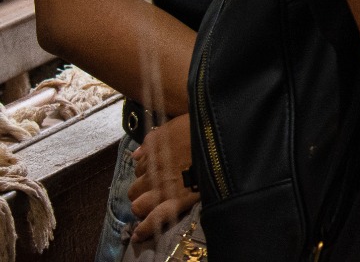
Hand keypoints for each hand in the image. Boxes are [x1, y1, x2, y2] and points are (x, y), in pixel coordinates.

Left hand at [128, 113, 199, 241]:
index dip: (146, 169)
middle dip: (141, 189)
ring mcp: (164, 188)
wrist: (222, 138)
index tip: (157, 169)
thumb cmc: (202, 127)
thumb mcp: (175, 125)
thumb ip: (153, 139)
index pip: (139, 167)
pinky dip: (145, 229)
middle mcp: (154, 172)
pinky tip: (139, 235)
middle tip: (155, 189)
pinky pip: (155, 219)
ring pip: (138, 205)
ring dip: (143, 205)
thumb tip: (136, 154)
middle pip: (135, 188)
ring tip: (152, 206)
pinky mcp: (177, 201)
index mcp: (154, 153)